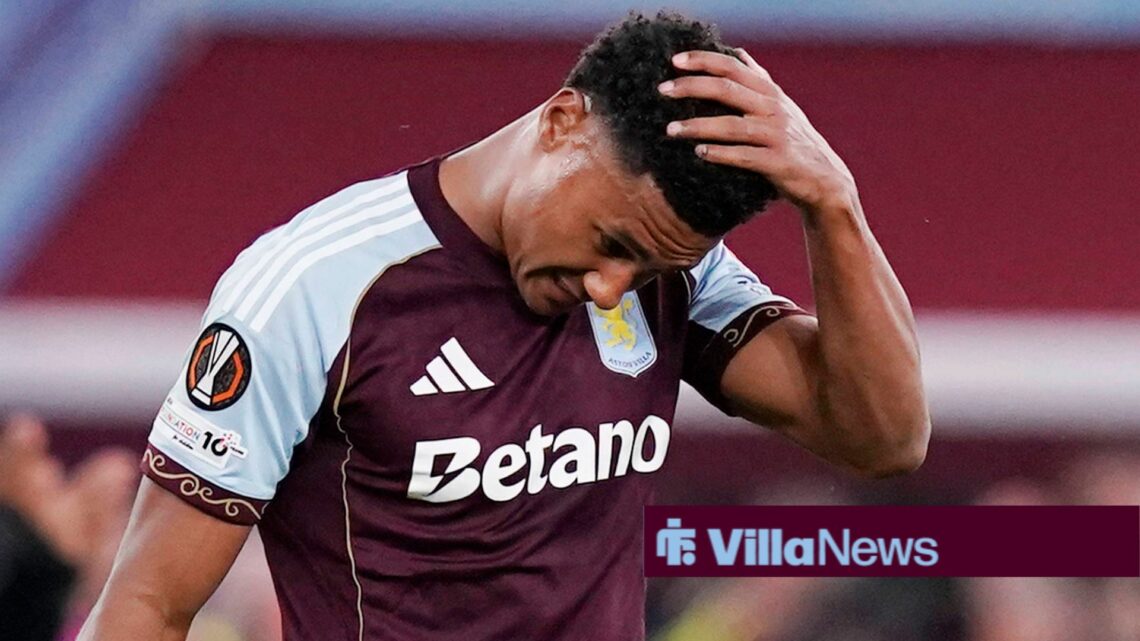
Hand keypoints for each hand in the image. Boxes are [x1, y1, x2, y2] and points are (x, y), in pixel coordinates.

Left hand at [659, 48, 857, 214]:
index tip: (675, 60)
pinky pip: (745, 157)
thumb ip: (758, 79)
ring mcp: (777, 135)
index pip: (733, 67)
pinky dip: (722, 154)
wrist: (825, 180)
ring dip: (698, 126)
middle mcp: (774, 109)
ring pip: (732, 126)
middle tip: (662, 90)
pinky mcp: (779, 162)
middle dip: (692, 87)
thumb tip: (737, 51)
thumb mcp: (780, 105)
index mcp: (770, 93)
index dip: (704, 60)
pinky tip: (700, 154)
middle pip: (728, 90)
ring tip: (671, 129)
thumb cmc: (795, 141)